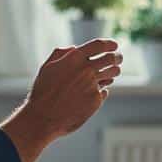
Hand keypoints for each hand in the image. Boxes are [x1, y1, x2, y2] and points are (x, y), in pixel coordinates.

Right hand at [1, 38, 122, 161]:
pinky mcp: (96, 99)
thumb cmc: (43, 92)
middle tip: (118, 58)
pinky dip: (102, 89)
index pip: (99, 45)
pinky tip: (95, 91)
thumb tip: (74, 48)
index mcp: (73, 59)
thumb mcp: (47, 68)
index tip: (114, 46)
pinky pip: (104, 90)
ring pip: (113, 72)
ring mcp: (92, 85)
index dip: (110, 44)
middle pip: (111, 57)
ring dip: (115, 70)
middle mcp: (85, 70)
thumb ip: (60, 54)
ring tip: (112, 72)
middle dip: (117, 56)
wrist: (43, 118)